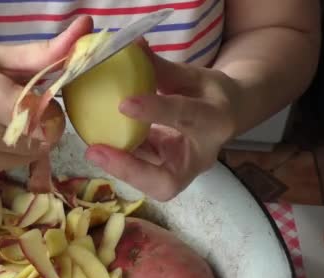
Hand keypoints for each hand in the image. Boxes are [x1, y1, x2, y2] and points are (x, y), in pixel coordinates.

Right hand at [0, 17, 92, 179]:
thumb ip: (44, 52)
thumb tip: (88, 29)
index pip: (46, 119)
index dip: (51, 109)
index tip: (38, 94)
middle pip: (43, 141)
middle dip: (44, 125)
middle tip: (22, 105)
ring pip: (30, 156)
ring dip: (29, 139)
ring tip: (2, 118)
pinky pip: (10, 164)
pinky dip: (11, 150)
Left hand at [85, 41, 241, 200]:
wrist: (230, 115)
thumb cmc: (211, 93)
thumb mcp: (193, 75)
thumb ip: (163, 69)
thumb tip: (132, 46)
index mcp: (215, 121)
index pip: (185, 116)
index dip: (156, 112)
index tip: (124, 103)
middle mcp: (200, 157)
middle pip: (168, 181)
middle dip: (131, 170)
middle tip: (96, 152)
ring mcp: (184, 171)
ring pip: (153, 184)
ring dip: (121, 169)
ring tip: (93, 150)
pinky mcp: (170, 174)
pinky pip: (145, 175)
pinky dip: (123, 162)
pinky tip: (100, 148)